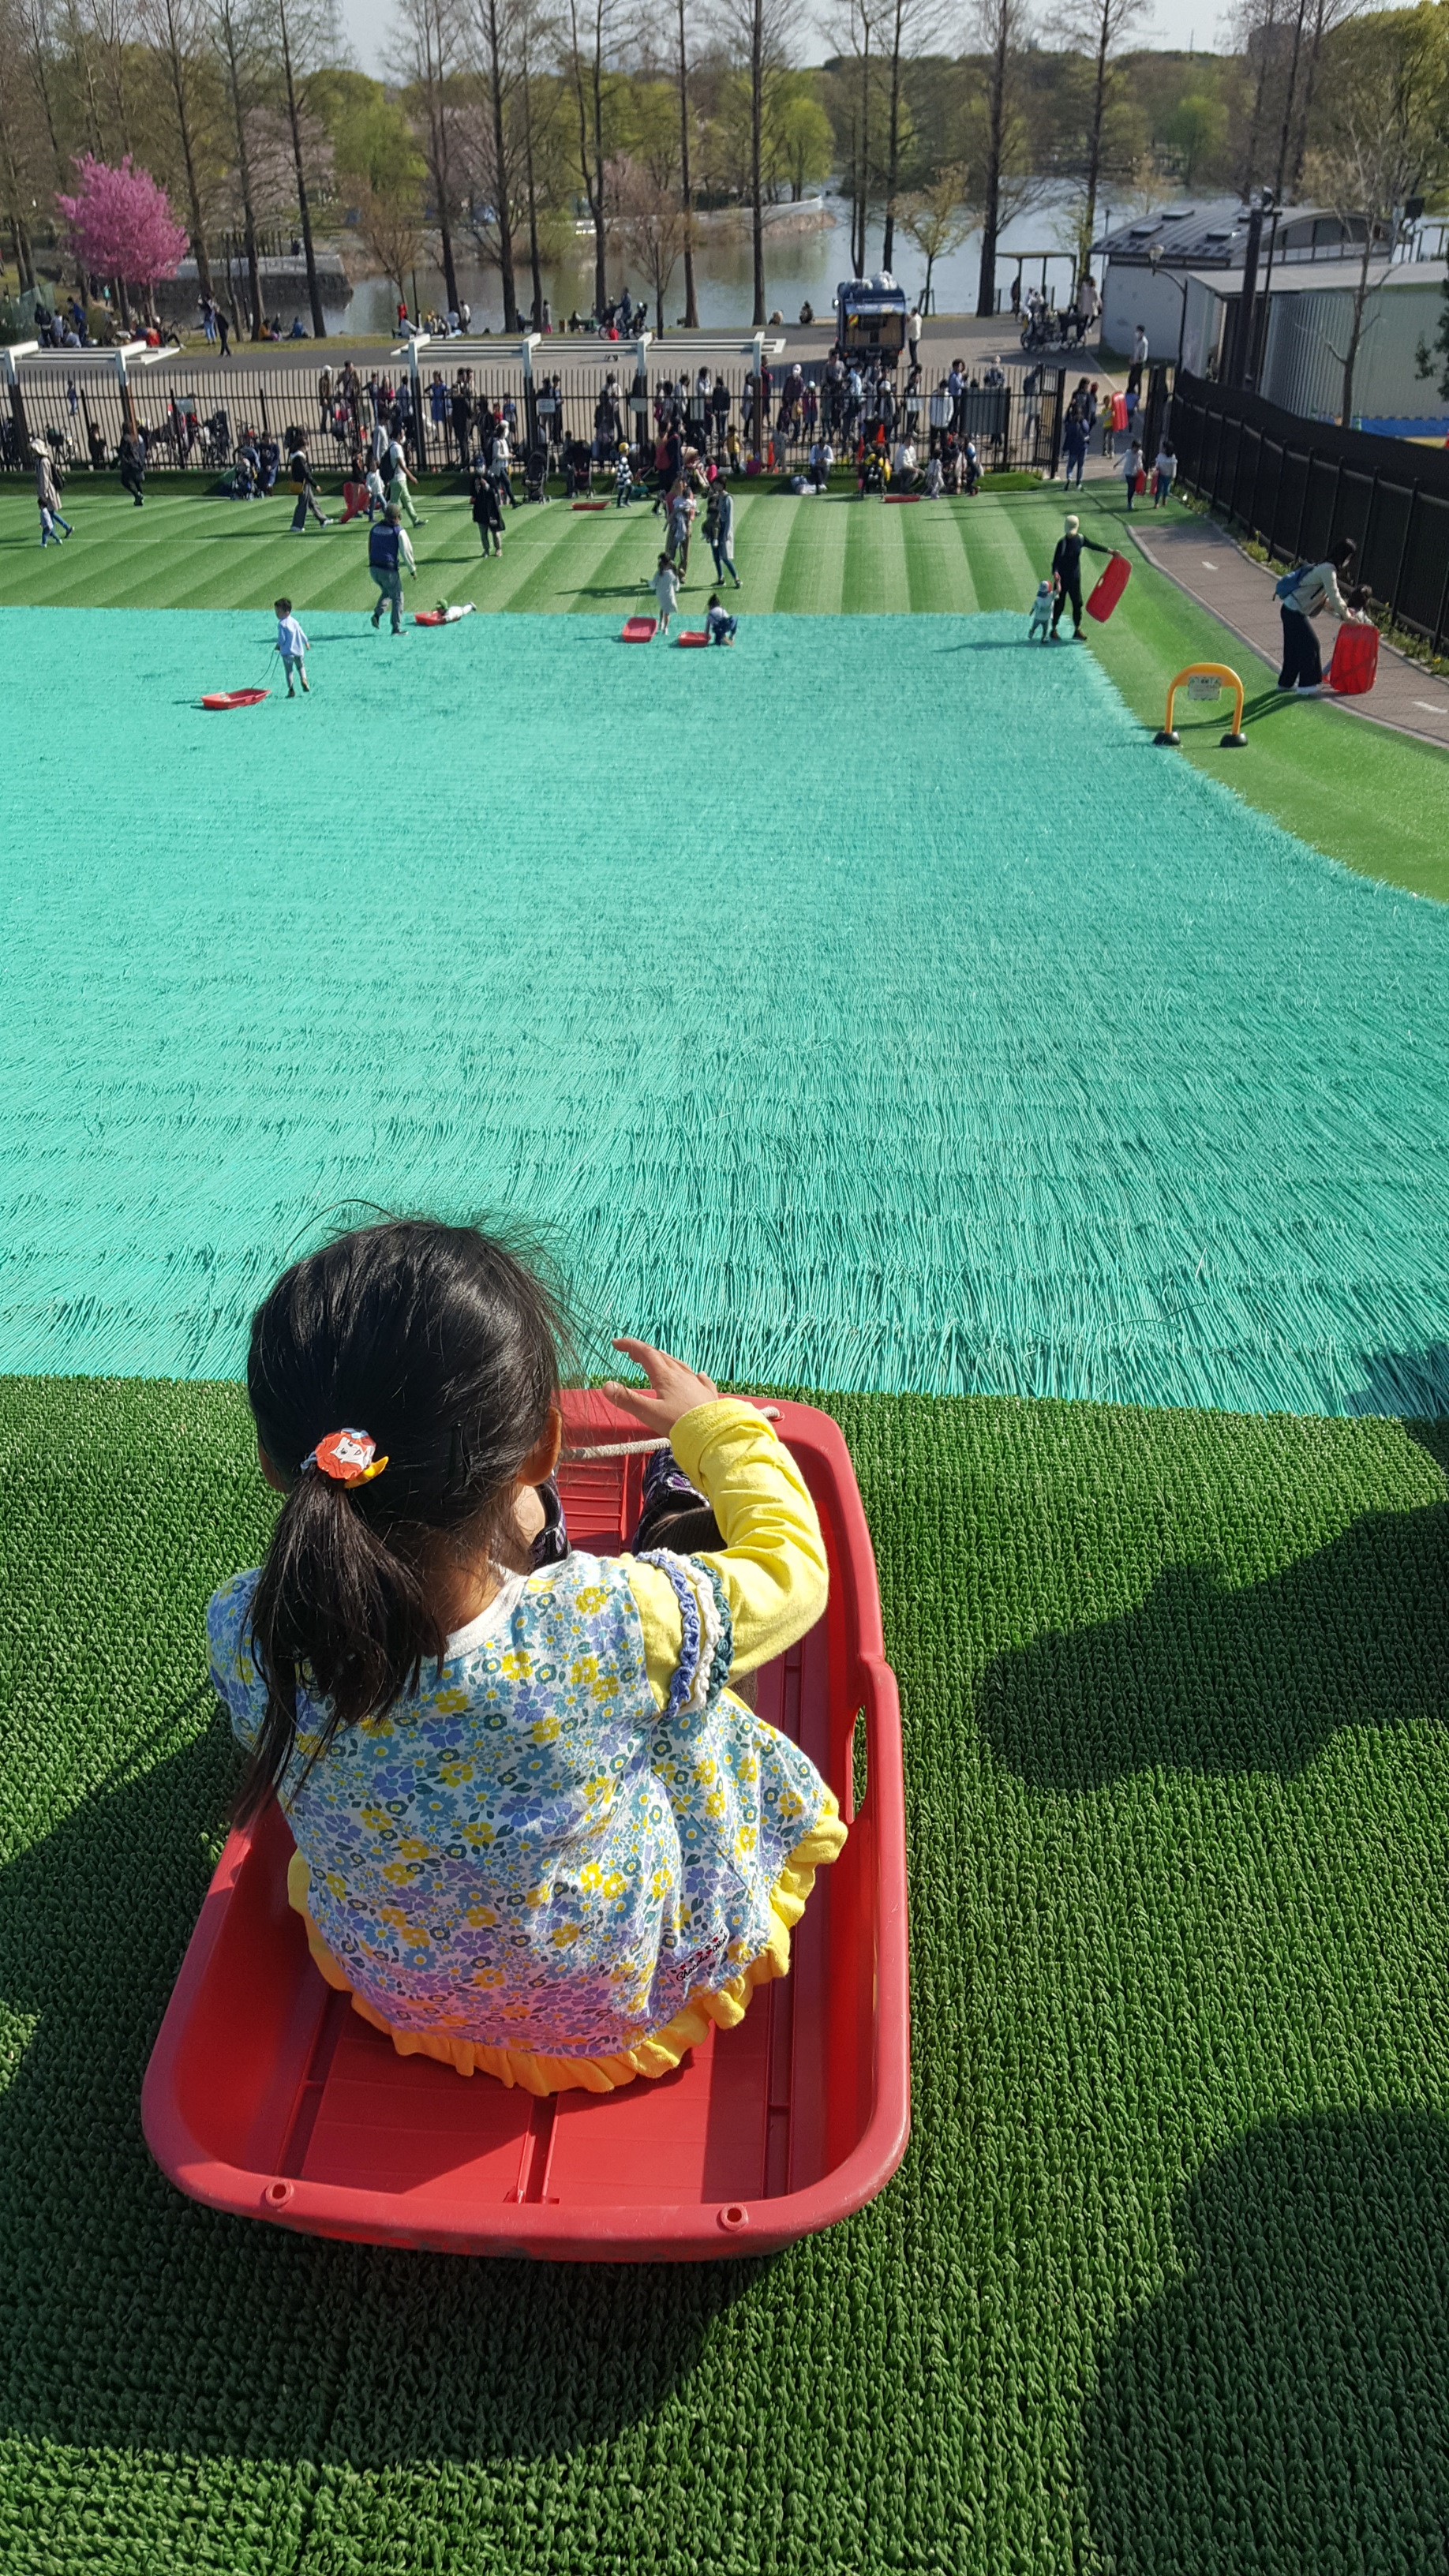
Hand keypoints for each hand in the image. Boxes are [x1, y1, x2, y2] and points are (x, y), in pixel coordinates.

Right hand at [603, 1338, 718, 1434]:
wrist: (711, 1434)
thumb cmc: (679, 1424)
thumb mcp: (649, 1413)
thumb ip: (627, 1399)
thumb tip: (606, 1386)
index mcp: (666, 1377)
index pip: (645, 1354)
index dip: (630, 1346)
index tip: (616, 1343)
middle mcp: (682, 1376)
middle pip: (661, 1357)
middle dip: (644, 1353)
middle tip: (632, 1354)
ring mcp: (697, 1384)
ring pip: (679, 1366)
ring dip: (666, 1360)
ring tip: (659, 1359)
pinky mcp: (708, 1395)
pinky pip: (701, 1380)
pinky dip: (695, 1375)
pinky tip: (699, 1374)